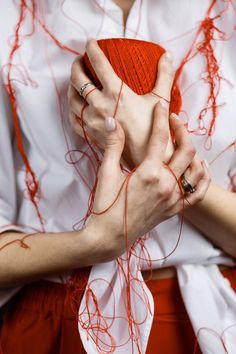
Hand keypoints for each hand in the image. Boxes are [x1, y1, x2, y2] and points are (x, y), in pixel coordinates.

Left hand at [68, 39, 174, 167]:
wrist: (146, 157)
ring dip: (70, 86)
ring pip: (71, 98)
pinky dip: (72, 109)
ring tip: (75, 81)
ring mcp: (92, 120)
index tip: (90, 43)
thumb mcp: (161, 100)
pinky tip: (76, 105)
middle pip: (78, 79)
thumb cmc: (154, 129)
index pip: (99, 63)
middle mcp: (100, 105)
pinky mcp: (90, 134)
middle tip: (80, 61)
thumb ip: (164, 75)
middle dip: (76, 66)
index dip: (92, 49)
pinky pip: (73, 118)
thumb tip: (167, 55)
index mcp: (117, 93)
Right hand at [87, 100, 209, 259]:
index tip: (160, 106)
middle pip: (186, 150)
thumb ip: (113, 145)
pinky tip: (201, 167)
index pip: (160, 137)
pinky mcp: (175, 209)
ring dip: (194, 152)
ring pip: (196, 169)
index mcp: (149, 173)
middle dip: (181, 130)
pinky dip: (203, 178)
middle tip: (173, 121)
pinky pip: (198, 193)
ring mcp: (173, 198)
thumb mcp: (106, 173)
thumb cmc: (105, 205)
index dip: (160, 117)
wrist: (110, 236)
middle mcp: (166, 185)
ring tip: (184, 142)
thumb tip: (113, 121)